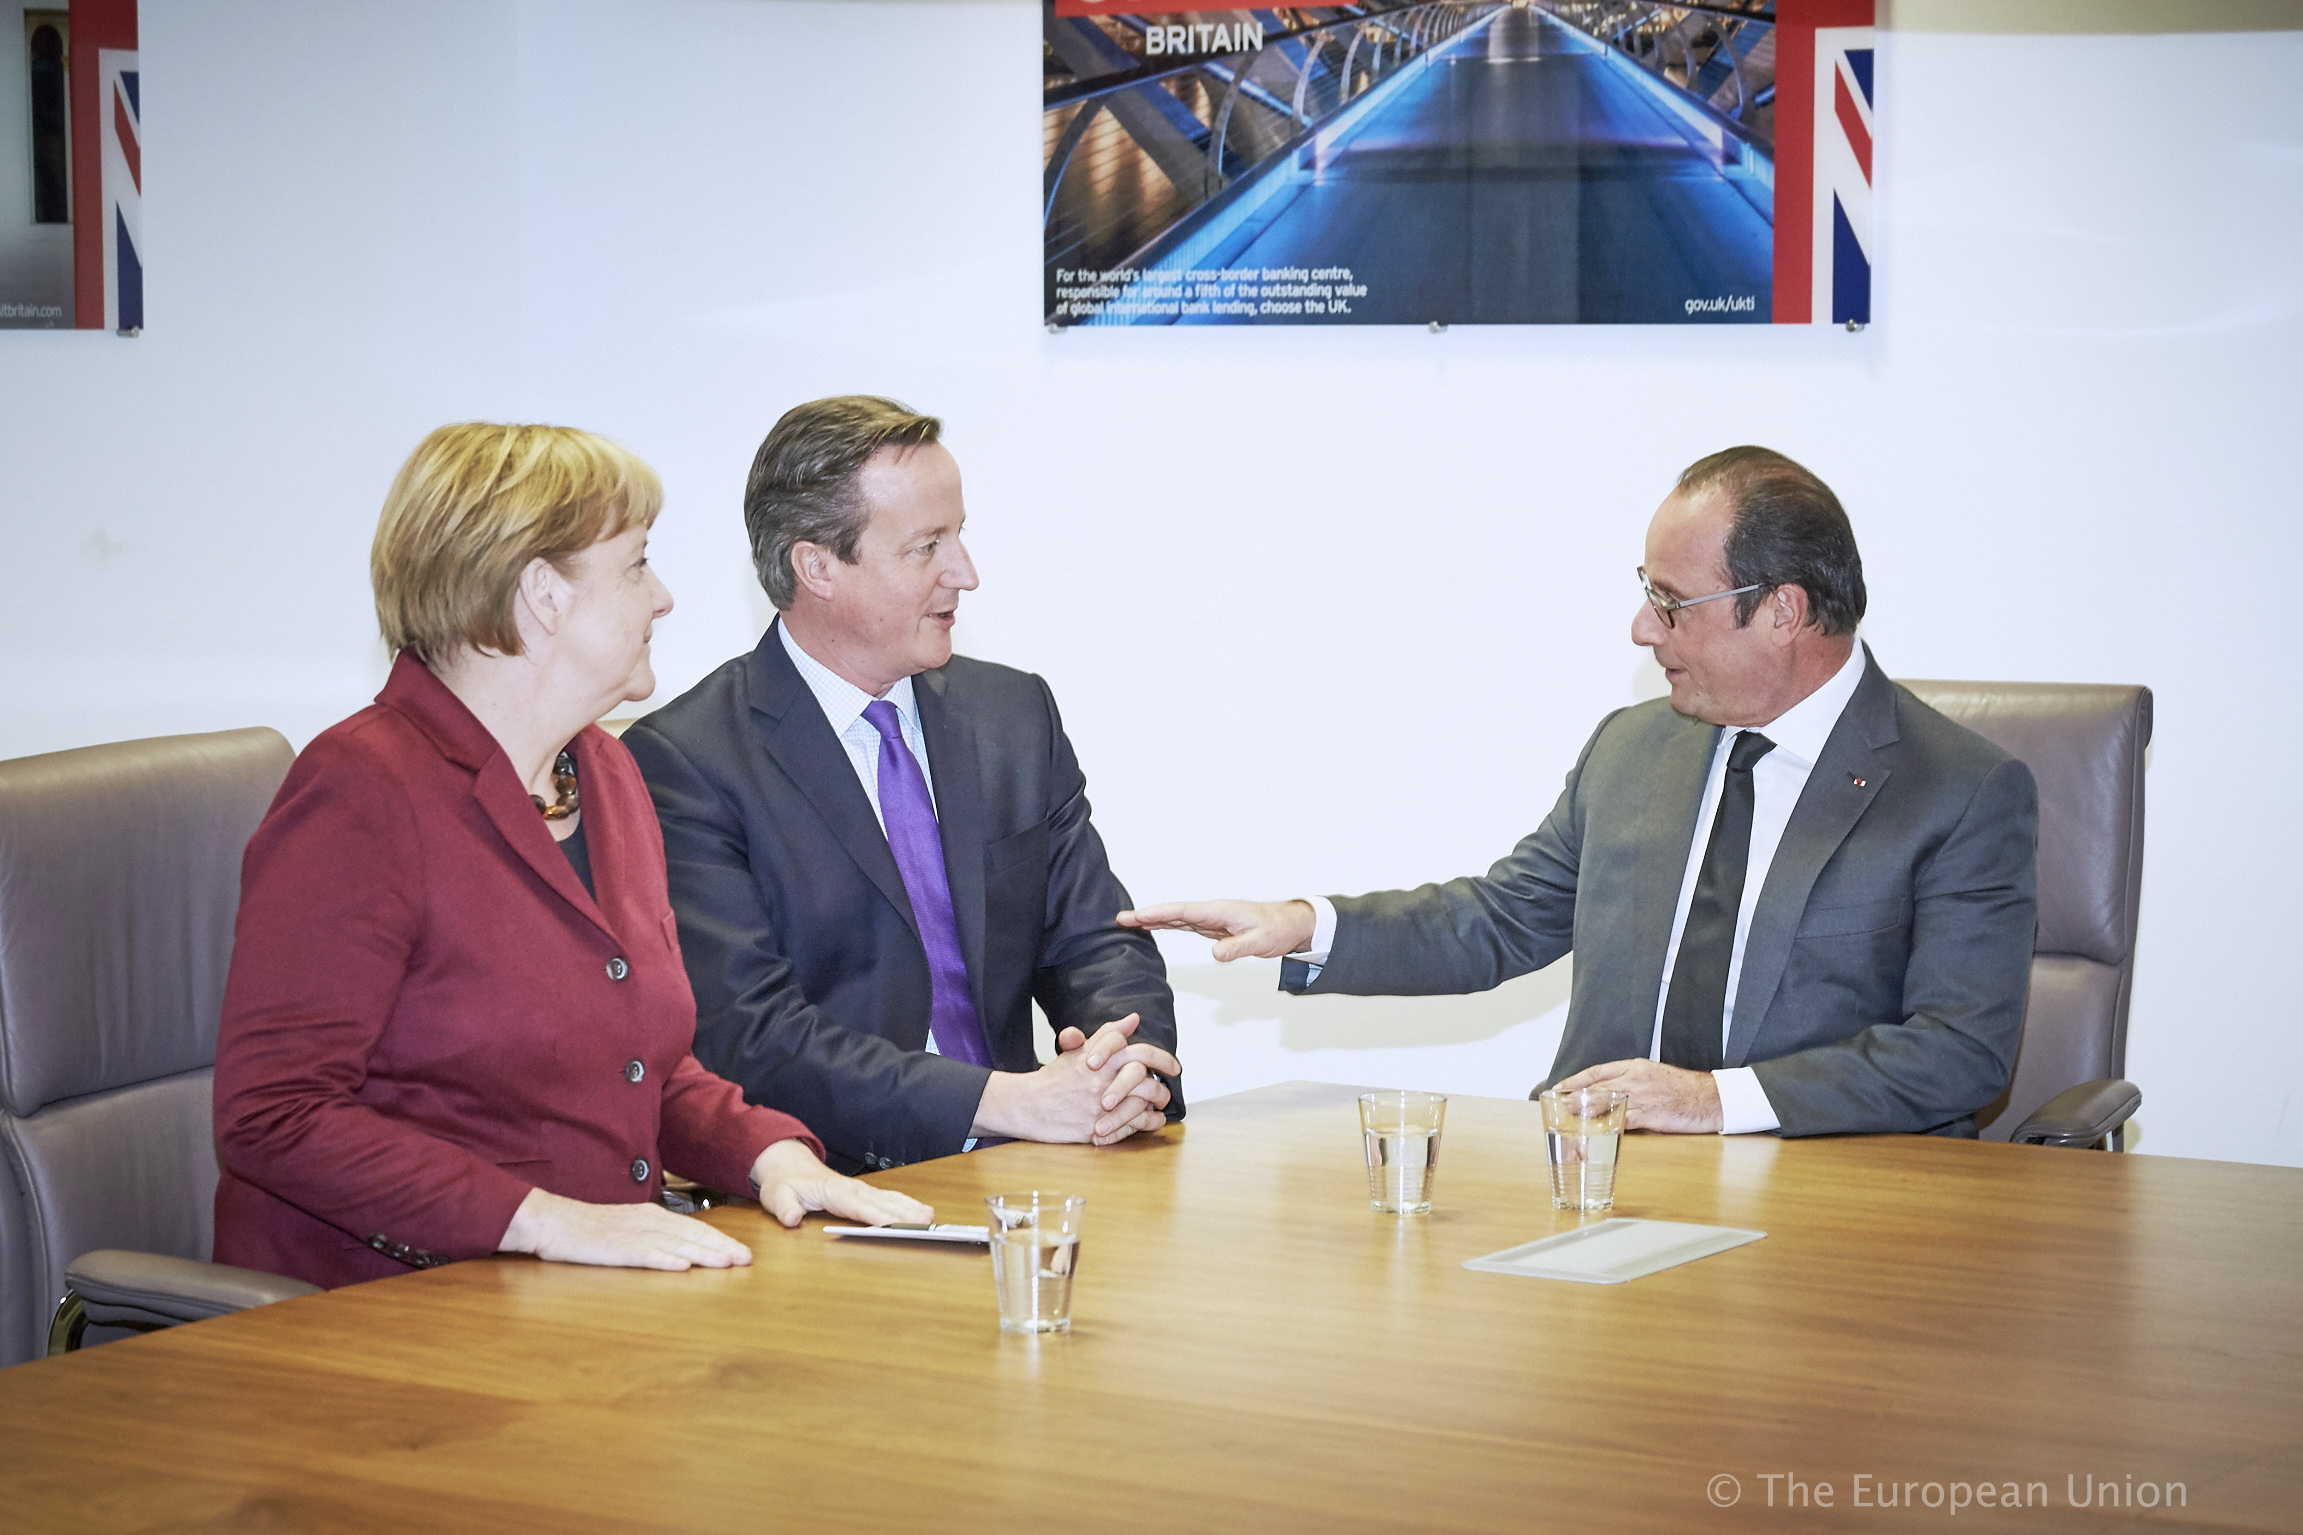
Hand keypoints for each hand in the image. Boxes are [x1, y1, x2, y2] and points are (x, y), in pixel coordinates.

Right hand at [499, 1187, 753, 1270]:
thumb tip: (682, 1250)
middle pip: (691, 1235)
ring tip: (726, 1264)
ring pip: (674, 1245)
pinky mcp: (613, 1249)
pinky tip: (682, 1268)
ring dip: (702, 1255)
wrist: (550, 1221)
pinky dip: (664, 1261)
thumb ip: (654, 1235)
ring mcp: (630, 1235)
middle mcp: (647, 1221)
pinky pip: (642, 1255)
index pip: (695, 1228)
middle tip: (747, 1260)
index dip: (720, 1240)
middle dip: (721, 1248)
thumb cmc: (588, 1228)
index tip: (743, 1253)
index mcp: (652, 1215)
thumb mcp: (627, 1227)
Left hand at [750, 1137, 933, 1228]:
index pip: (858, 1205)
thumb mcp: (776, 1195)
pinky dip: (905, 1203)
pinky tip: (919, 1210)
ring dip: (910, 1207)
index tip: (894, 1225)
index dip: (876, 1215)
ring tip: (930, 1217)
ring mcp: (859, 1189)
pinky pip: (887, 1197)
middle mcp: (851, 1188)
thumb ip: (784, 1207)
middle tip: (925, 1224)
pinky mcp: (862, 1192)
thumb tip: (791, 1219)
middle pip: (881, 1202)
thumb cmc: (784, 1182)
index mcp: (832, 1191)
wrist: (787, 1164)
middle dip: (903, 1212)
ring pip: (888, 1198)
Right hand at [1056, 1015, 1177, 1143]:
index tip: (1174, 1067)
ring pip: (1142, 1101)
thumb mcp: (1079, 1051)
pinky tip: (1153, 1120)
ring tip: (1161, 1104)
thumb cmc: (1054, 1078)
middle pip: (1144, 1077)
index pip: (1138, 1052)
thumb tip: (1133, 1019)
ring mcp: (1101, 1104)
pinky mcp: (1099, 1126)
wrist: (1028, 1105)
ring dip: (1158, 1103)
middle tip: (1170, 1087)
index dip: (1161, 1058)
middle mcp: (1102, 1079)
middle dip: (1162, 1085)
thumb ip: (1107, 1035)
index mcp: (1099, 1059)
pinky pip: (1134, 1125)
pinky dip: (1148, 1123)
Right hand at [1116, 899, 1315, 960]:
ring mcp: (1212, 920)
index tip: (1134, 916)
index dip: (1156, 914)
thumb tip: (1215, 955)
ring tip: (1130, 922)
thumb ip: (1236, 948)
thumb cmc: (1277, 929)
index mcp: (1218, 911)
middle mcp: (1211, 913)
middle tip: (1120, 919)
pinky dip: (1169, 924)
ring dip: (1154, 920)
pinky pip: (1186, 924)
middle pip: (1173, 913)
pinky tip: (1157, 926)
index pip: (1181, 912)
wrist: (1291, 925)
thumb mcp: (1260, 942)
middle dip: (1146, 915)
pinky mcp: (1215, 928)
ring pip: (1177, 918)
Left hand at [1550, 1059, 1722, 1133]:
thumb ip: (1635, 1082)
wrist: (1712, 1098)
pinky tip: (1594, 1131)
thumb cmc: (1687, 1089)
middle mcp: (1636, 1078)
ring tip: (1568, 1118)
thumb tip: (1615, 1093)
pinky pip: (1621, 1120)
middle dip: (1575, 1096)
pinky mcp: (1650, 1113)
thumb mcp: (1657, 1076)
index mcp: (1637, 1066)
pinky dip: (1605, 1126)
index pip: (1599, 1071)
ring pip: (1605, 1102)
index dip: (1578, 1079)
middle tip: (1558, 1104)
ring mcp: (1642, 1095)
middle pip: (1597, 1086)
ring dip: (1584, 1111)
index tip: (1562, 1085)